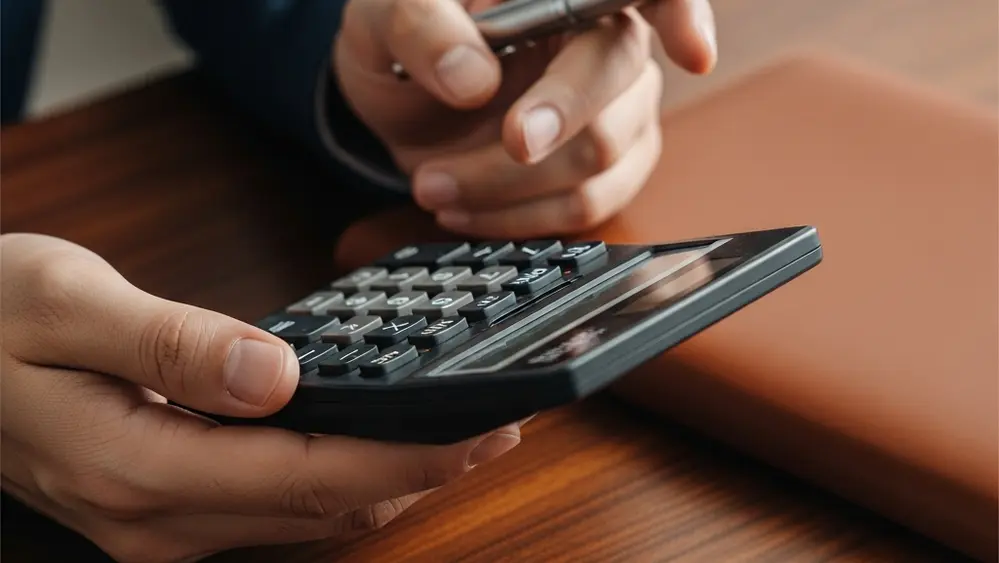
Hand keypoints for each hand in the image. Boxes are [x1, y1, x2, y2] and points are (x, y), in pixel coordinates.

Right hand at [0, 233, 520, 562]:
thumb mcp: (63, 302)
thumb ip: (171, 343)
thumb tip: (276, 375)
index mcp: (138, 467)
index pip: (310, 475)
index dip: (410, 457)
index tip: (486, 429)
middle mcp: (158, 519)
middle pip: (326, 507)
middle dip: (423, 472)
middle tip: (501, 424)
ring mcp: (162, 524)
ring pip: (310, 515)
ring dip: (391, 478)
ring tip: (462, 431)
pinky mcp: (168, 507)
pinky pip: (281, 504)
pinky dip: (343, 476)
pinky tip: (378, 440)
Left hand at [334, 0, 715, 238]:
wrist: (402, 102)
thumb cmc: (407, 41)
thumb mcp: (386, 17)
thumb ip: (423, 28)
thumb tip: (472, 78)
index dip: (684, 16)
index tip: (692, 52)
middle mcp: (610, 45)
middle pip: (615, 92)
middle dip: (548, 128)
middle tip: (492, 145)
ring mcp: (618, 112)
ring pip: (598, 163)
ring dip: (507, 188)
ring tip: (433, 186)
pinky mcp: (608, 171)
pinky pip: (588, 208)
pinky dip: (518, 219)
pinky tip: (464, 208)